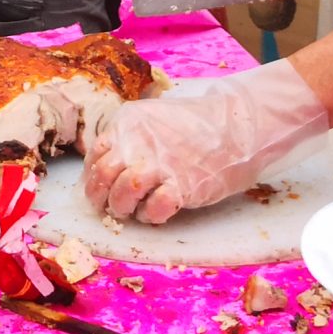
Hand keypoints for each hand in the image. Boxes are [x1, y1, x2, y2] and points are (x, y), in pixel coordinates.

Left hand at [81, 59, 329, 224]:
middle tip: (112, 206)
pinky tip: (159, 212)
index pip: (95, 154)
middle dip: (102, 197)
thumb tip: (112, 166)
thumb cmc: (197, 123)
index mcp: (128, 122)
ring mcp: (159, 164)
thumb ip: (131, 137)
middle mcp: (138, 142)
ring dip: (125, 208)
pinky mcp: (181, 185)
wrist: (238, 124)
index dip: (94, 176)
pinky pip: (154, 209)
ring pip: (123, 194)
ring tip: (135, 210)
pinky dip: (152, 215)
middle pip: (103, 176)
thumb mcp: (154, 117)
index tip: (101, 188)